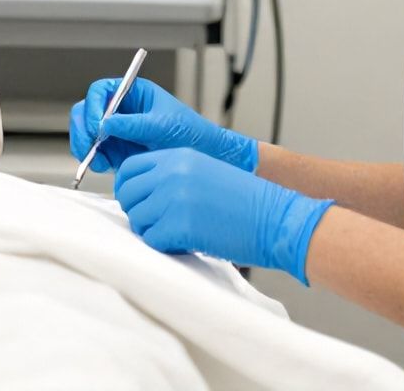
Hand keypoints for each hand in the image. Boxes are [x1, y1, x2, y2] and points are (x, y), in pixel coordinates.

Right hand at [68, 77, 257, 173]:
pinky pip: (94, 152)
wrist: (201, 156)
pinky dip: (92, 159)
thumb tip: (105, 123)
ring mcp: (116, 130)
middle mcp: (120, 109)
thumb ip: (133, 124)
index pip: (101, 91)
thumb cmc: (189, 132)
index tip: (97, 125)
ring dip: (85, 146)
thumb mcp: (161, 126)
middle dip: (83, 128)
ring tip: (97, 160)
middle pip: (86, 111)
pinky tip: (103, 166)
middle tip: (90, 145)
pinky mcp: (116, 150)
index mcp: (132, 93)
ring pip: (86, 133)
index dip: (94, 106)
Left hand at [114, 148, 334, 284]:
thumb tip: (142, 195)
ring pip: (137, 220)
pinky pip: (153, 240)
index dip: (128, 188)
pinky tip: (187, 244)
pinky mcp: (179, 225)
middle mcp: (171, 173)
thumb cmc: (246, 202)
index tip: (137, 202)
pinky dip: (166, 247)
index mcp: (177, 156)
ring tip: (178, 234)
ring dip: (152, 231)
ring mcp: (173, 198)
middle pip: (127, 194)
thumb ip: (173, 176)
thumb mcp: (205, 172)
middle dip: (137, 212)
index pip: (130, 169)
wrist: (276, 218)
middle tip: (157, 224)